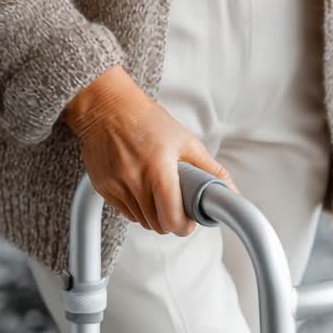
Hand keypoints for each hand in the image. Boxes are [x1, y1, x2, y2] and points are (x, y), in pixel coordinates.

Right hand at [62, 66, 235, 235]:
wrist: (106, 107)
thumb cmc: (147, 120)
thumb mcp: (186, 141)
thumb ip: (211, 170)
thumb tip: (230, 192)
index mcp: (158, 169)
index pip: (171, 219)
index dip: (184, 225)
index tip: (189, 219)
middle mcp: (134, 180)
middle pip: (157, 225)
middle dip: (170, 219)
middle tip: (177, 203)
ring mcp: (116, 186)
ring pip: (141, 221)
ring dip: (153, 213)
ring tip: (157, 189)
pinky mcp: (102, 188)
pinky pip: (125, 212)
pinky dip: (136, 206)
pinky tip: (140, 186)